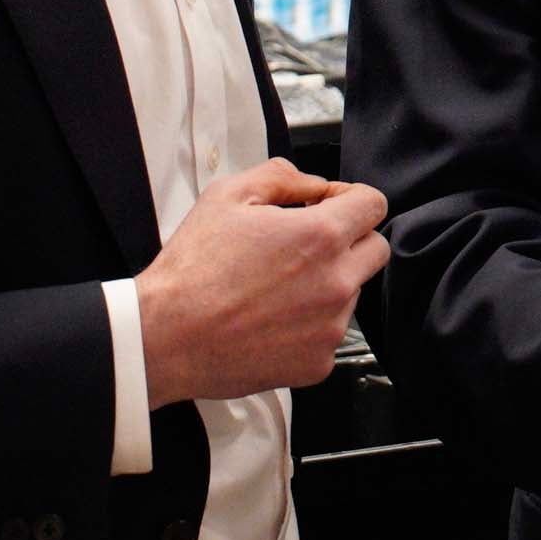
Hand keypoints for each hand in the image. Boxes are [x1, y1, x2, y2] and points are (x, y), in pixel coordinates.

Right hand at [133, 162, 386, 405]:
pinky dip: (309, 324)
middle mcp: (335, 283)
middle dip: (350, 239)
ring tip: (275, 287)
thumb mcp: (228, 196)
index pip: (374, 205)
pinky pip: (329, 333)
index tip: (328, 206)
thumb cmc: (192, 270)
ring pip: (352, 293)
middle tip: (307, 244)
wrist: (164, 336)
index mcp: (320, 236)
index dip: (350, 198)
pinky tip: (271, 319)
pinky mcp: (317, 363)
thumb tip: (314, 184)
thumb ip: (282, 176)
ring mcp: (330, 327)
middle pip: (375, 249)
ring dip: (328, 283)